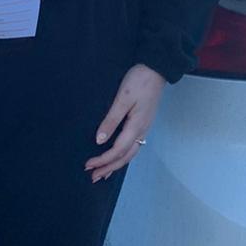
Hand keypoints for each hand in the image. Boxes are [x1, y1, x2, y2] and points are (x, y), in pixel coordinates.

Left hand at [85, 64, 165, 183]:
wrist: (157, 68)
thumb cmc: (139, 81)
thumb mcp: (123, 98)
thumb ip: (111, 120)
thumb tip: (99, 141)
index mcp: (136, 126)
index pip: (117, 150)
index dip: (102, 160)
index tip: (88, 165)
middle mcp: (142, 130)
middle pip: (125, 156)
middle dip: (109, 168)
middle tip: (93, 177)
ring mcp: (144, 127)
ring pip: (130, 153)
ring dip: (116, 164)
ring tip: (104, 173)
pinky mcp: (144, 122)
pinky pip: (133, 145)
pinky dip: (123, 155)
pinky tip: (118, 156)